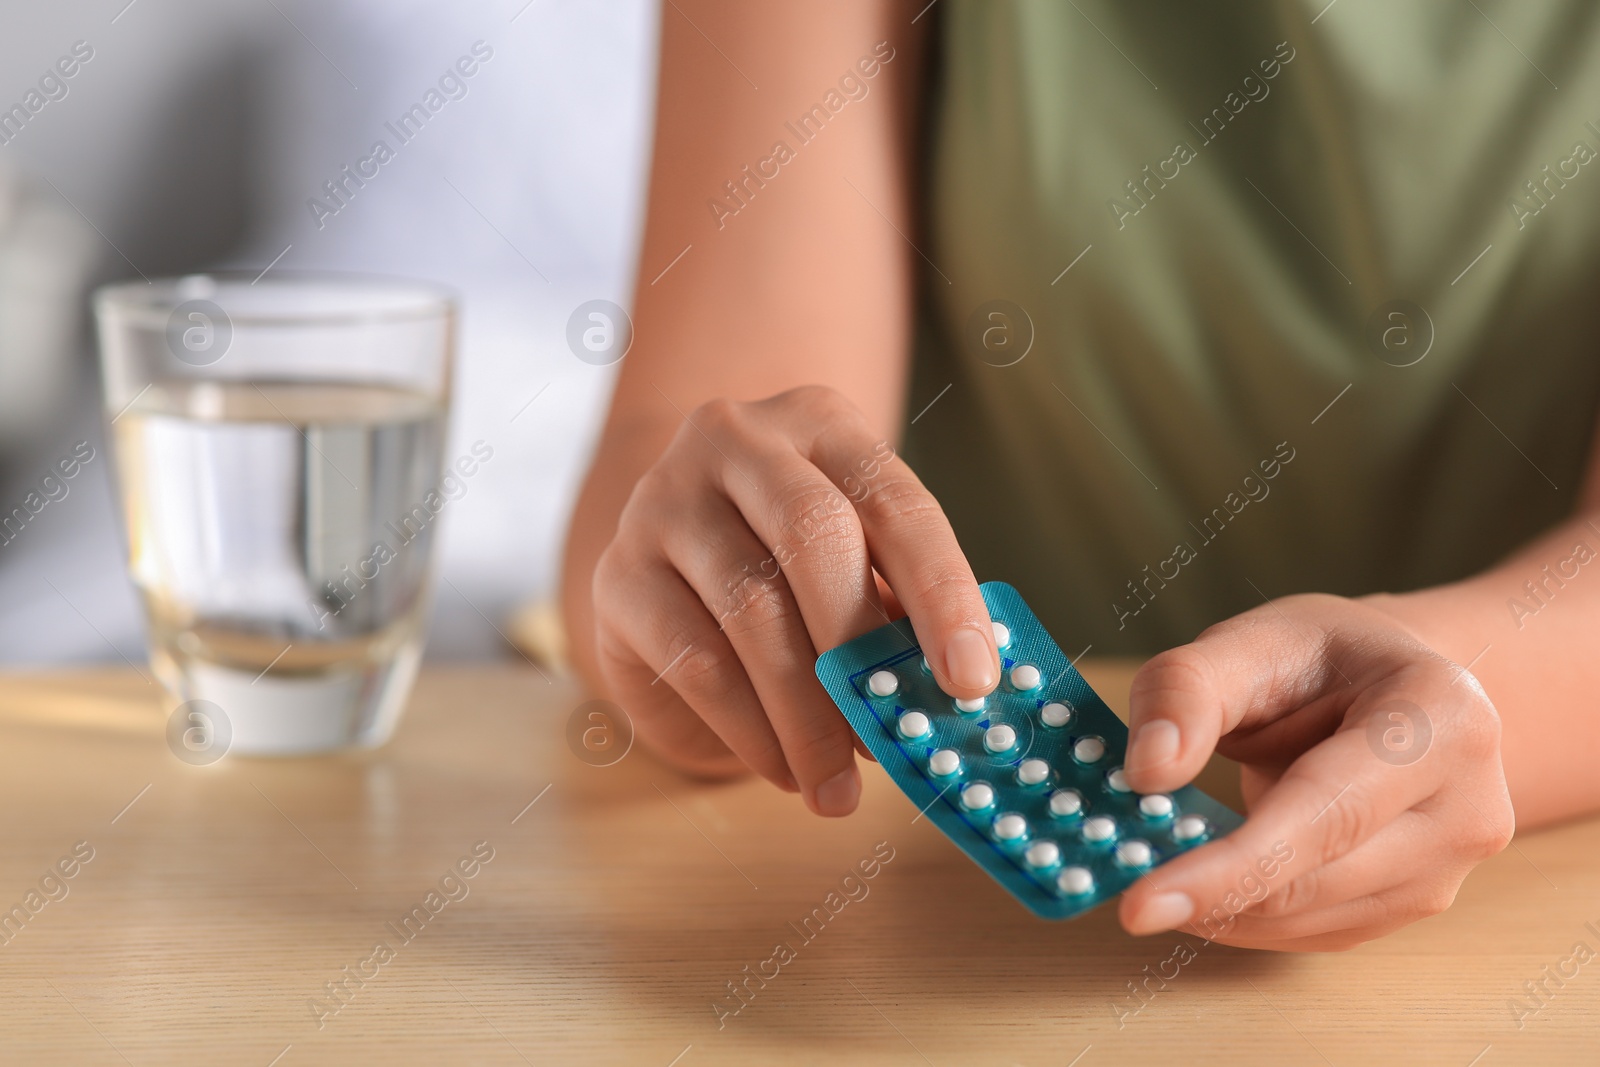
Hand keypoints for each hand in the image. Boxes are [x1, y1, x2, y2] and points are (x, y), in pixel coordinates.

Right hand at [589, 386, 999, 815]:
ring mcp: (665, 502)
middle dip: (860, 650)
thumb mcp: (859, 567)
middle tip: (894, 742)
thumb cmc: (793, 570)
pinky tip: (782, 768)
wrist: (674, 565)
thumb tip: (957, 694)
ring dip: (805, 715)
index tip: (973, 678)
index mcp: (821, 425)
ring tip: (838, 784)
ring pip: (751, 610)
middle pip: (813, 534)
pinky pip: (694, 660)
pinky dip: (749, 729)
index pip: (893, 501)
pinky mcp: (618, 575)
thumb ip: (900, 612)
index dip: (941, 592)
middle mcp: (736, 441)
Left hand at [1117, 593, 1513, 950]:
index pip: (1328, 812)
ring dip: (1224, 908)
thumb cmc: (1320, 659)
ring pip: (1316, 918)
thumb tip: (1146, 771)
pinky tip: (1203, 885)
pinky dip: (1248, 916)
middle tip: (1118, 889)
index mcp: (1441, 717)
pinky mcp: (1417, 902)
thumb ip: (1186, 692)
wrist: (1388, 685)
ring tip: (1154, 868)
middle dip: (1211, 892)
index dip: (1233, 865)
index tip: (1143, 901)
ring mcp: (1451, 865)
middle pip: (1322, 876)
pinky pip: (1319, 931)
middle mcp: (1466, 802)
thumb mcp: (1249, 642)